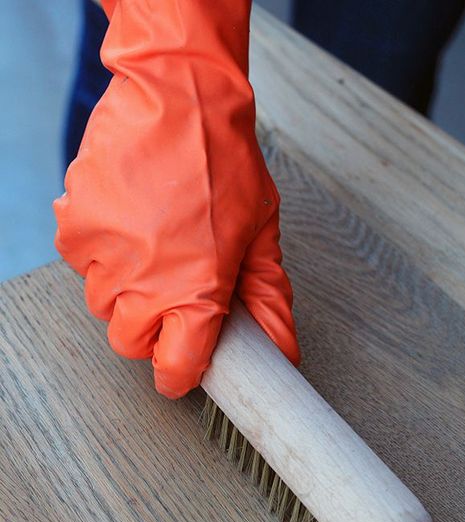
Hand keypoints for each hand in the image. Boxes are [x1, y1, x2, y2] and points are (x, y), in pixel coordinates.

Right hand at [54, 0, 298, 397]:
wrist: (179, 95)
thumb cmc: (225, 161)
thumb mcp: (262, 234)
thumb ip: (270, 301)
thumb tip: (282, 351)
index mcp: (196, 290)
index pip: (175, 369)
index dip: (179, 374)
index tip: (180, 368)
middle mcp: (144, 282)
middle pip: (130, 343)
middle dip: (150, 328)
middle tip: (171, 290)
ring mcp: (103, 254)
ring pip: (102, 303)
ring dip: (124, 286)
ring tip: (152, 243)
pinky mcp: (75, 226)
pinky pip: (81, 262)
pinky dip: (100, 250)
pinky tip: (127, 221)